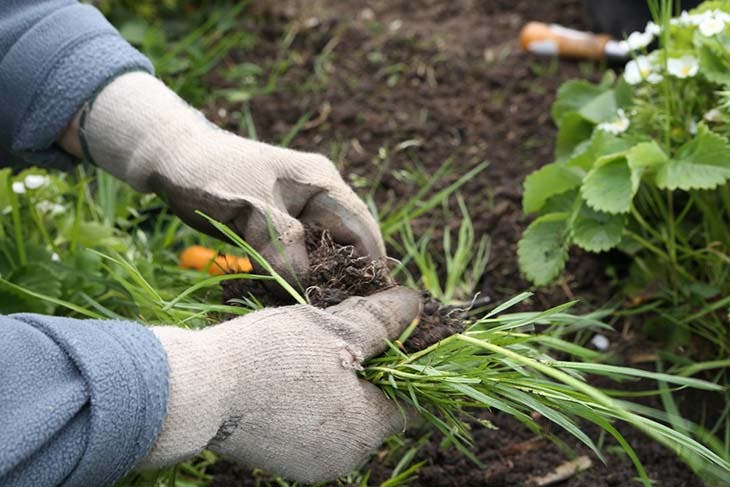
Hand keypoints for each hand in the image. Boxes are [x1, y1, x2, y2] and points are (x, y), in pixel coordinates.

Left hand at [72, 72, 383, 282]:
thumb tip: (308, 287)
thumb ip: (281, 244)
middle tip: (333, 316)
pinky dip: (294, 279)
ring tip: (309, 312)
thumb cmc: (208, 173)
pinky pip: (298, 259)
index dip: (370, 268)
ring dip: (315, 282)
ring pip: (321, 257)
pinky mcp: (280, 228)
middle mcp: (318, 198)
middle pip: (346, 247)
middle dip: (341, 280)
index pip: (363, 230)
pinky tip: (284, 299)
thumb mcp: (247, 208)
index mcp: (322, 183)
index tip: (370, 306)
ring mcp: (299, 213)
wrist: (170, 158)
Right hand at [141, 287, 420, 482]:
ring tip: (314, 347)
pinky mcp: (282, 460)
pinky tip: (291, 372)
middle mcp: (345, 459)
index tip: (389, 336)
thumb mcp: (335, 327)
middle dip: (369, 370)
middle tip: (347, 332)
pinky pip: (314, 426)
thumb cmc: (271, 355)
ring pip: (344, 416)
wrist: (194, 390)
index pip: (411, 401)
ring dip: (339, 383)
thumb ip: (383, 321)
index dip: (409, 364)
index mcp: (366, 430)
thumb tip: (417, 304)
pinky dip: (313, 400)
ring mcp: (311, 465)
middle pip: (376, 408)